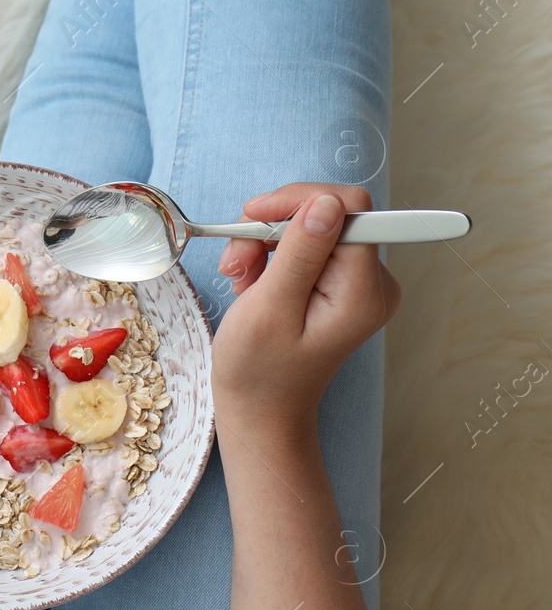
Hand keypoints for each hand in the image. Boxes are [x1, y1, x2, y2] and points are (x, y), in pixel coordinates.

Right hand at [211, 183, 400, 432]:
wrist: (261, 407)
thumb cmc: (259, 370)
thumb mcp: (269, 309)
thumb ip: (300, 254)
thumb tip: (326, 203)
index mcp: (363, 291)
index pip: (349, 208)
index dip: (298, 202)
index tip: (253, 217)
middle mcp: (373, 282)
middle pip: (329, 214)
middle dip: (274, 227)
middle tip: (237, 260)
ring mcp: (358, 283)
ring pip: (312, 226)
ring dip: (265, 243)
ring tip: (239, 277)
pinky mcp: (340, 283)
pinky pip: (308, 245)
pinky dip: (272, 255)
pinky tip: (253, 282)